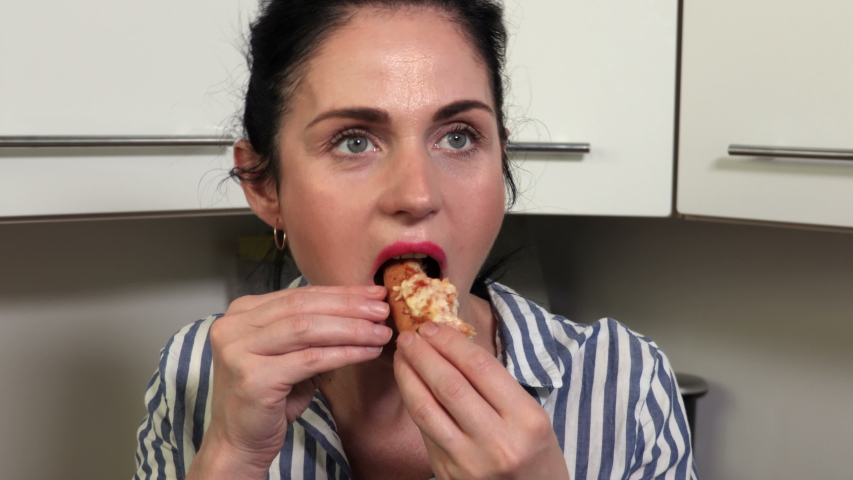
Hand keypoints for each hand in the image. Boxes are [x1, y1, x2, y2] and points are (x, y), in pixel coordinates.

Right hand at [192, 285, 391, 477]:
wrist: (239, 441)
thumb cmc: (269, 397)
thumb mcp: (290, 354)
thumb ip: (313, 329)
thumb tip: (364, 308)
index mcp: (242, 312)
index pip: (299, 294)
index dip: (340, 293)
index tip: (374, 294)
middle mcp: (233, 326)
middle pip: (303, 306)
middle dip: (349, 306)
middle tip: (382, 310)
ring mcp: (239, 351)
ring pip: (307, 328)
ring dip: (351, 329)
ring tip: (381, 333)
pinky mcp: (253, 378)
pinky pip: (310, 359)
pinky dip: (344, 354)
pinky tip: (367, 353)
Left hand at [394, 322, 569, 479]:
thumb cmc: (536, 455)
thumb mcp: (532, 417)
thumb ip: (495, 387)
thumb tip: (452, 348)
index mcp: (526, 420)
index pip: (480, 368)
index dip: (451, 343)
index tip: (433, 327)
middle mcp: (497, 442)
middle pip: (449, 385)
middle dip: (424, 354)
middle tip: (409, 335)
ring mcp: (468, 462)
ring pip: (427, 409)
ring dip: (408, 376)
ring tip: (401, 355)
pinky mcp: (447, 474)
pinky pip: (425, 431)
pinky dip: (413, 402)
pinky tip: (408, 384)